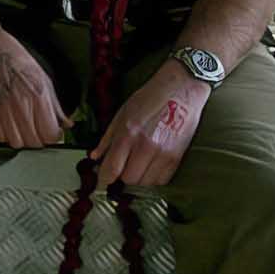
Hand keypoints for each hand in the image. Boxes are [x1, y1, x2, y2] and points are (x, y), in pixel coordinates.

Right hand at [0, 35, 69, 148]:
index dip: (54, 137)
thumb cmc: (19, 61)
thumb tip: (67, 124)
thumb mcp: (44, 79)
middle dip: (39, 140)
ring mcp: (4, 109)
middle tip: (39, 131)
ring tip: (24, 131)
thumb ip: (56, 106)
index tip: (53, 132)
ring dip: (23, 141)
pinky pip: (0, 136)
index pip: (50, 134)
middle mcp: (21, 105)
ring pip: (17, 143)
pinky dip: (7, 136)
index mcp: (38, 96)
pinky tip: (11, 126)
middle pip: (34, 142)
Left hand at [92, 61, 209, 187]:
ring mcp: (163, 154)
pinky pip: (162, 181)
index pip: (112, 168)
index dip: (104, 179)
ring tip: (135, 168)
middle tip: (120, 170)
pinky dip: (153, 179)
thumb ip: (107, 138)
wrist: (181, 90)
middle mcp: (146, 147)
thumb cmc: (149, 98)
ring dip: (137, 180)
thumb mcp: (122, 113)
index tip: (101, 182)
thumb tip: (94, 157)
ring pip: (145, 183)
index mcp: (128, 134)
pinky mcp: (177, 157)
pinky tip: (149, 169)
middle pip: (129, 180)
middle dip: (121, 178)